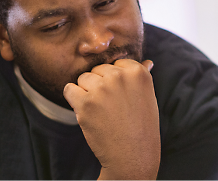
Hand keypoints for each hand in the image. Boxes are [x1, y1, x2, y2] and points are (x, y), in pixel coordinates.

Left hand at [64, 59, 159, 180]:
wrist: (132, 156)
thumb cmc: (142, 128)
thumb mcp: (148, 98)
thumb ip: (141, 78)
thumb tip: (147, 62)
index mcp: (137, 73)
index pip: (116, 64)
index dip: (115, 81)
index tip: (121, 97)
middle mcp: (119, 77)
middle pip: (98, 70)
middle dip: (100, 85)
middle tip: (111, 107)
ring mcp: (101, 89)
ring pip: (83, 78)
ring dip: (86, 92)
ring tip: (101, 111)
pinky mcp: (85, 103)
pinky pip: (69, 89)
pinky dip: (73, 100)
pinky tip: (86, 112)